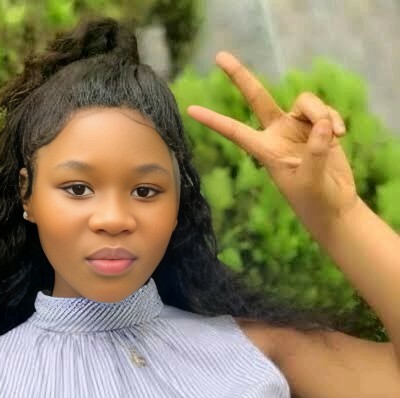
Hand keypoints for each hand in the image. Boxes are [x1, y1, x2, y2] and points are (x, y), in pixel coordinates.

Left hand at [187, 52, 358, 222]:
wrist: (334, 205)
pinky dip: (334, 117)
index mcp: (266, 150)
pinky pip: (323, 109)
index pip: (235, 131)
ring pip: (305, 101)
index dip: (214, 121)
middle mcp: (277, 134)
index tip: (191, 110)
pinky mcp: (318, 126)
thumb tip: (321, 124)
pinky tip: (342, 135)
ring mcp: (297, 128)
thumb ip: (315, 153)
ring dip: (321, 112)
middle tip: (219, 56)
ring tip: (335, 134)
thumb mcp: (312, 181)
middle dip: (239, 76)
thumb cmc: (316, 200)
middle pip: (257, 97)